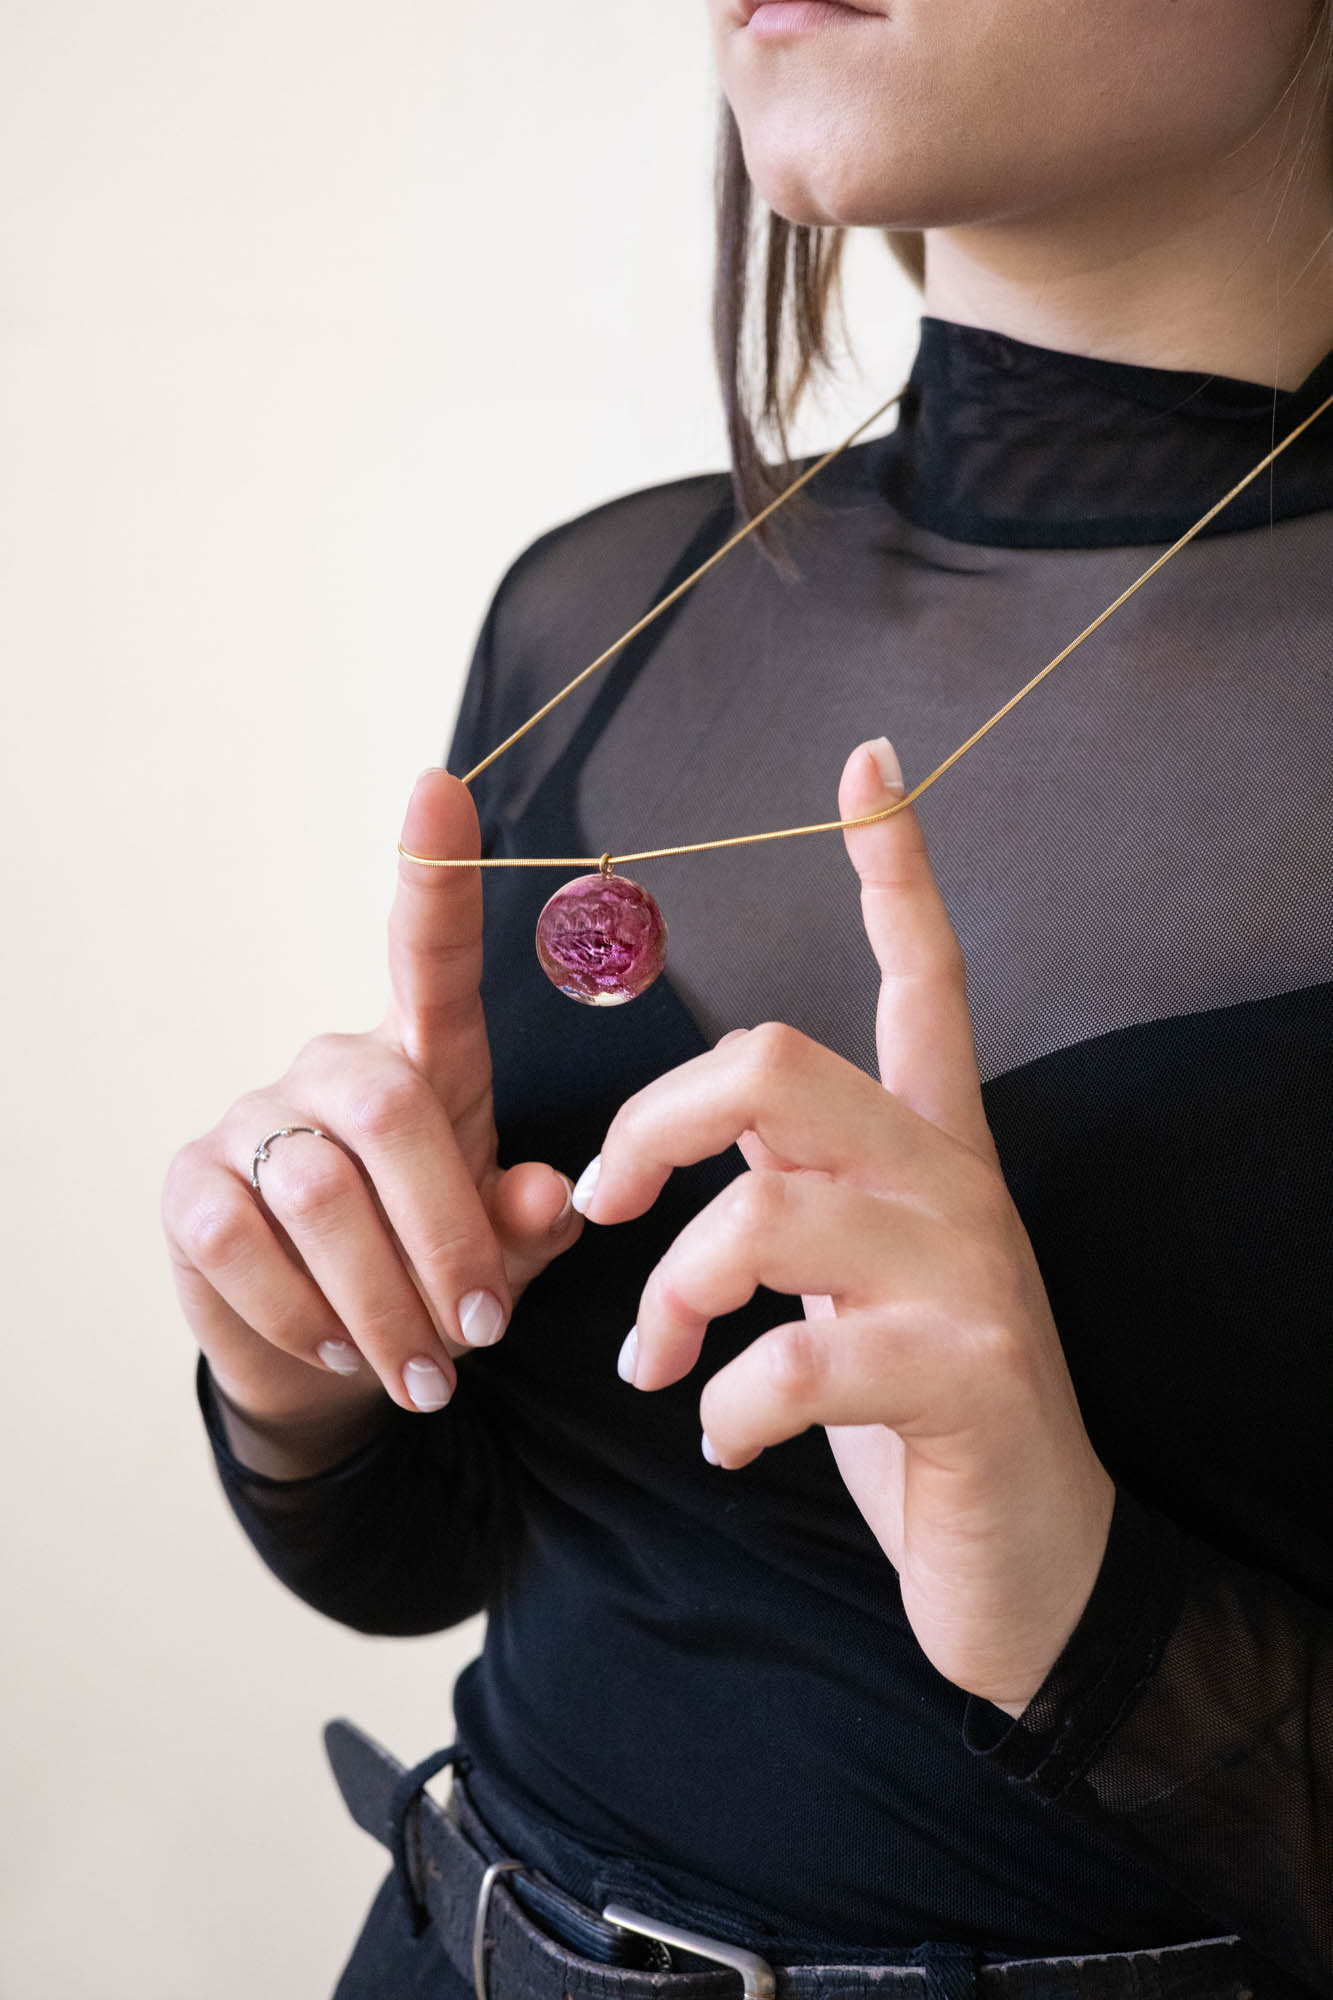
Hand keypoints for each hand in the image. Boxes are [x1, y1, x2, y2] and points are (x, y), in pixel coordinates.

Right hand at [161, 768, 583, 1448]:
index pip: (429, 953)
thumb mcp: (501, 1250)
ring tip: (425, 1372)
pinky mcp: (189, 1186)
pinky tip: (342, 1351)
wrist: (331, 1356)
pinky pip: (241, 1245)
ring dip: (382, 1301)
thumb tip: (555, 1197)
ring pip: (317, 1194)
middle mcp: (333, 1067)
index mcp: (424, 1060)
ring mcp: (253, 1118)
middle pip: (390, 1112)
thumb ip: (530, 1221)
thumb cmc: (433, 1272)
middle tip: (480, 1333)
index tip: (440, 785)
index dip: (435, 873)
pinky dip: (305, 1318)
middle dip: (445, 1237)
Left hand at [568, 737, 1114, 1715]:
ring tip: (655, 1366)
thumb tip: (675, 1161)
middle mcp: (952, 1187)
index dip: (893, 868)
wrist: (1038, 1567)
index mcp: (928, 1150)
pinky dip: (726, 1411)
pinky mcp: (962, 1376)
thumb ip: (790, 1201)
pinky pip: (794, 1361)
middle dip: (653, 1124)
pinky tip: (725, 1441)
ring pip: (766, 1216)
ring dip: (672, 1302)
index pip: (921, 978)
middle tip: (599, 1206)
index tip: (865, 762)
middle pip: (777, 1068)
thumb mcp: (853, 1285)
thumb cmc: (918, 1412)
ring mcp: (966, 1277)